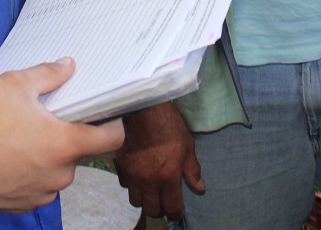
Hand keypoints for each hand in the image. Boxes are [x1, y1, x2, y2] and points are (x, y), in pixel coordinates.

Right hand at [0, 58, 123, 211]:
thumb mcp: (14, 85)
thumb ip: (48, 75)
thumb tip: (68, 66)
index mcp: (63, 145)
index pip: (111, 139)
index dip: (114, 124)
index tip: (108, 114)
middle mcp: (57, 175)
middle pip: (79, 154)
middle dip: (68, 137)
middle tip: (47, 118)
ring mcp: (38, 194)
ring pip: (56, 171)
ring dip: (47, 156)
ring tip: (21, 137)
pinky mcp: (19, 206)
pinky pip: (36, 186)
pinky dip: (29, 172)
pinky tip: (7, 156)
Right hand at [113, 102, 203, 219]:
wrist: (142, 108)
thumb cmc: (167, 124)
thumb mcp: (187, 145)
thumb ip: (192, 170)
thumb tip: (199, 189)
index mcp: (168, 176)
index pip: (172, 207)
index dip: (176, 213)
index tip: (178, 211)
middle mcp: (149, 180)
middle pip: (152, 209)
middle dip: (160, 209)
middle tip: (165, 202)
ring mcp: (133, 175)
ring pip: (136, 201)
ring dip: (145, 199)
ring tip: (151, 191)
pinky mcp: (120, 167)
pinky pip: (125, 185)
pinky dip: (133, 185)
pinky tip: (139, 176)